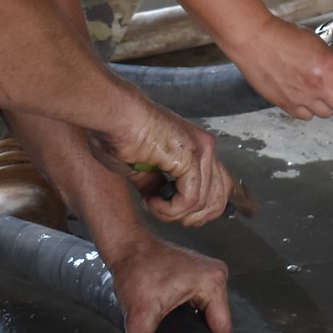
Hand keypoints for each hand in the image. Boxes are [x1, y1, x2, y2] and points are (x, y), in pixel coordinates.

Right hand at [88, 83, 234, 224]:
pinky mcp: (191, 157)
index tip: (173, 214)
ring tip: (152, 204)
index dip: (199, 211)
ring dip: (174, 214)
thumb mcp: (140, 168)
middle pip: (219, 200)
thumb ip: (155, 183)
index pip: (218, 189)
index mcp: (197, 147)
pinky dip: (169, 209)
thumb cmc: (118, 133)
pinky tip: (151, 201)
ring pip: (204, 204)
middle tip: (164, 213)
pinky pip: (191, 200)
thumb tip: (159, 198)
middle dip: (191, 218)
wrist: (114, 115)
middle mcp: (205, 148)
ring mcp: (202, 151)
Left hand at [101, 231, 231, 332]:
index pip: (222, 329)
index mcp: (213, 282)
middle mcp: (217, 275)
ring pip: (210, 315)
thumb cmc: (135, 269)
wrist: (126, 247)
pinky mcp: (200, 275)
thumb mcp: (137, 316)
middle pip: (217, 323)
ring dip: (198, 329)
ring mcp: (210, 274)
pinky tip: (181, 328)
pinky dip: (193, 318)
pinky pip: (203, 305)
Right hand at [226, 14, 332, 118]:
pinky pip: (306, 116)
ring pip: (327, 114)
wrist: (254, 40)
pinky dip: (309, 110)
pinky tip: (307, 98)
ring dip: (329, 106)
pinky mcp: (286, 104)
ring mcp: (301, 98)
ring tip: (324, 95)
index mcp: (328, 65)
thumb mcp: (317, 41)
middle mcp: (317, 85)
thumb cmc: (283, 36)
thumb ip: (332, 59)